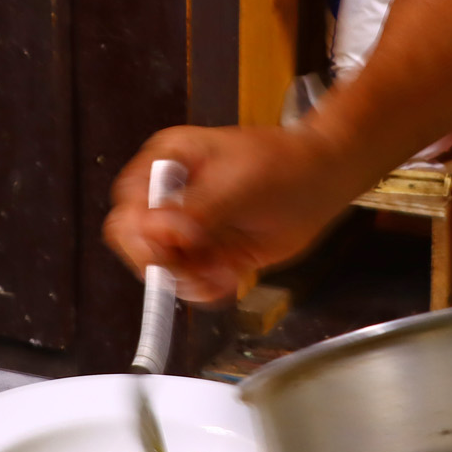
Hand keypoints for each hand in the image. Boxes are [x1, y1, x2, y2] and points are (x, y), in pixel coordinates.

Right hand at [104, 124, 371, 303]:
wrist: (322, 179)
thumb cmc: (282, 165)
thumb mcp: (238, 183)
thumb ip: (196, 208)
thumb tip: (157, 230)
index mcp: (164, 163)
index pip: (128, 207)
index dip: (143, 234)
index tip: (178, 245)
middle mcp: (167, 196)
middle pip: (136, 243)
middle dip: (165, 263)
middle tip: (201, 269)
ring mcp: (185, 227)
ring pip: (162, 269)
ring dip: (189, 280)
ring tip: (224, 274)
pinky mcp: (206, 252)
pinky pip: (190, 281)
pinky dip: (206, 288)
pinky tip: (230, 278)